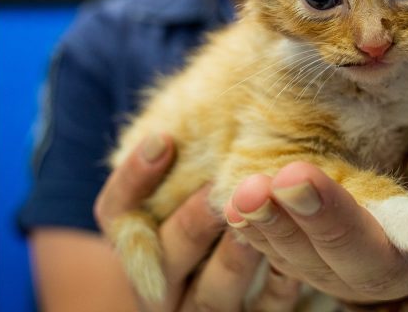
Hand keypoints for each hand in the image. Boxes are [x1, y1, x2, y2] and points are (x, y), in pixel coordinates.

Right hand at [94, 135, 301, 310]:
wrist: (241, 276)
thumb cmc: (210, 205)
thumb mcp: (186, 180)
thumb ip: (183, 154)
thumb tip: (185, 114)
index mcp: (137, 246)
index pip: (115, 214)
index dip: (134, 179)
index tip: (165, 139)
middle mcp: (161, 290)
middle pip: (165, 259)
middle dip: (194, 221)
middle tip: (223, 188)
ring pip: (213, 294)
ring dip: (236, 255)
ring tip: (261, 218)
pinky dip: (278, 287)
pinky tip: (292, 257)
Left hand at [223, 37, 407, 303]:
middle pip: (379, 255)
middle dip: (338, 218)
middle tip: (298, 176)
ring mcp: (356, 271)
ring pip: (318, 262)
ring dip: (284, 225)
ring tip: (258, 185)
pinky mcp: (313, 270)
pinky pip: (281, 260)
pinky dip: (260, 232)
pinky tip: (240, 201)